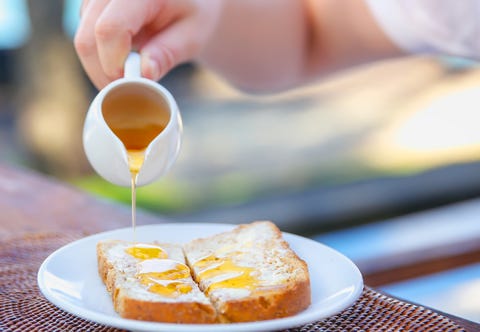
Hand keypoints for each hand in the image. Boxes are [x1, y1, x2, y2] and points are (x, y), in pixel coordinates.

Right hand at [74, 0, 221, 88]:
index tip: (131, 84)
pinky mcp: (89, 6)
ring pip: (82, 40)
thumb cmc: (191, 16)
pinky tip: (123, 63)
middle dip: (104, 73)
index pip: (110, 29)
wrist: (187, 2)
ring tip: (129, 77)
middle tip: (128, 91)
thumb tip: (145, 74)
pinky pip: (84, 38)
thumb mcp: (191, 37)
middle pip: (87, 38)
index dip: (114, 64)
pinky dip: (100, 59)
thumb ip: (167, 54)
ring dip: (101, 68)